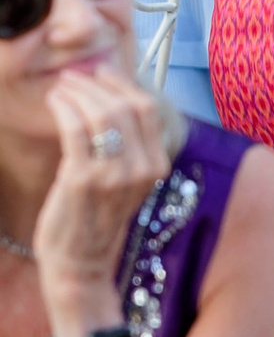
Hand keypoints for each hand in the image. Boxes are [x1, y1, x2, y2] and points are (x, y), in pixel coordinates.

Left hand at [35, 67, 165, 331]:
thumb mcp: (125, 182)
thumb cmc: (96, 220)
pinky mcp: (82, 180)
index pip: (147, 109)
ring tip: (61, 87)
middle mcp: (141, 169)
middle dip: (96, 83)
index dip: (123, 83)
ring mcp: (113, 176)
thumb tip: (110, 98)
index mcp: (156, 166)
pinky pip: (75, 130)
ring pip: (101, 114)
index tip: (101, 72)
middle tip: (74, 76)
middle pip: (125, 106)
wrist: (81, 264)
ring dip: (78, 92)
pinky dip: (64, 108)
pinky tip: (55, 102)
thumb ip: (127, 146)